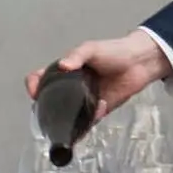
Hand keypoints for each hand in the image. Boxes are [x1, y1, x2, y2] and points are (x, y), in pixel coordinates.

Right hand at [24, 28, 172, 116]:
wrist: (139, 63)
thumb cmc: (114, 52)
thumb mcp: (91, 49)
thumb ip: (77, 56)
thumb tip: (62, 66)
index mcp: (65, 71)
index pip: (41, 78)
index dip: (33, 85)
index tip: (35, 93)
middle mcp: (70, 88)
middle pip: (50, 101)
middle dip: (47, 109)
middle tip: (53, 111)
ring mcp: (83, 101)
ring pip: (66, 117)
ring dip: (66, 121)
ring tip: (72, 120)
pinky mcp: (97, 112)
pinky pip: (86, 123)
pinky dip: (87, 124)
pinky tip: (99, 109)